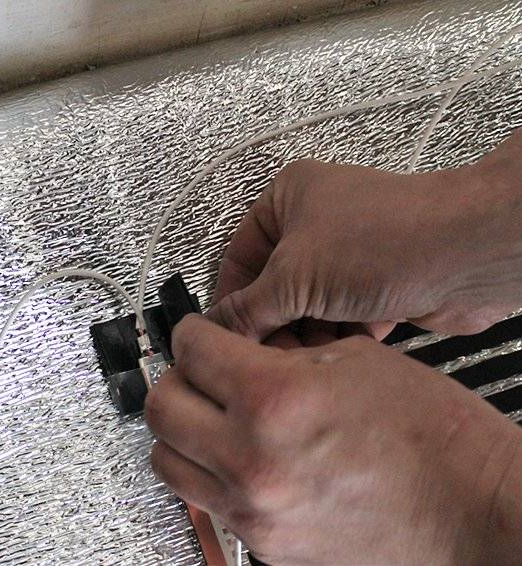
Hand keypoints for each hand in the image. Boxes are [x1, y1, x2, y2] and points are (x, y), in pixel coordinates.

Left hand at [145, 314, 521, 564]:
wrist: (475, 511)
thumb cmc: (435, 436)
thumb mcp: (354, 361)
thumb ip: (281, 352)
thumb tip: (240, 347)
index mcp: (274, 398)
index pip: (191, 350)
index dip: (190, 331)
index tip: (196, 332)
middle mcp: (251, 459)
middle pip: (161, 407)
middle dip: (175, 377)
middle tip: (197, 371)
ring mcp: (253, 510)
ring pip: (167, 461)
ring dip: (180, 430)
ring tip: (209, 416)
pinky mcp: (265, 544)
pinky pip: (208, 500)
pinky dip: (211, 472)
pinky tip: (241, 456)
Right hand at [208, 129, 521, 340]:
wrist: (470, 256)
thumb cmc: (388, 239)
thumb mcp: (293, 278)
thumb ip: (247, 310)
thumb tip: (217, 329)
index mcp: (287, 199)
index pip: (239, 257)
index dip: (232, 301)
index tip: (226, 337)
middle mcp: (317, 222)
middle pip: (275, 289)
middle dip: (276, 325)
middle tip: (270, 355)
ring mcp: (350, 254)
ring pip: (309, 309)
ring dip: (310, 336)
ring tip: (311, 355)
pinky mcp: (378, 284)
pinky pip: (342, 320)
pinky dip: (341, 338)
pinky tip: (346, 349)